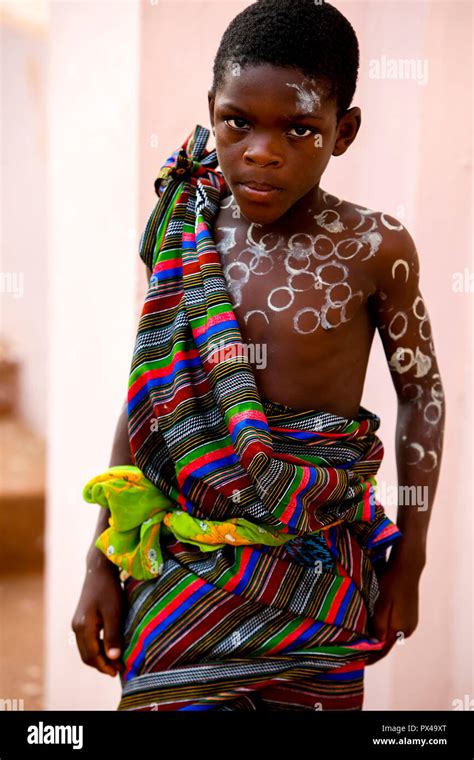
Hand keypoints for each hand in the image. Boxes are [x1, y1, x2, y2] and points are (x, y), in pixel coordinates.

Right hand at [71, 556, 126, 677]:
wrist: (99, 570)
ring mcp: (77, 623)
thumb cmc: (109, 589)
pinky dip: (97, 648)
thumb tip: (113, 658)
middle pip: (87, 655)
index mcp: (83, 627)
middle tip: (118, 670)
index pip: (92, 656)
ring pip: (86, 649)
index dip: (105, 666)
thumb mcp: (114, 612)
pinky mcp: (81, 620)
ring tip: (116, 661)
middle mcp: (76, 627)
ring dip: (100, 658)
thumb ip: (112, 635)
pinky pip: (87, 641)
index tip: (118, 672)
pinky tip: (109, 648)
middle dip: (102, 665)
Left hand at [365, 559, 419, 665]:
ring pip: (391, 635)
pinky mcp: (411, 616)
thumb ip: (378, 626)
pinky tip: (376, 624)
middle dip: (373, 648)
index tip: (357, 660)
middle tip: (356, 648)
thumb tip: (375, 645)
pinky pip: (396, 627)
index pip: (383, 650)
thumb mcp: (380, 604)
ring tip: (363, 637)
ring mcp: (411, 623)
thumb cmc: (391, 583)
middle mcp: (407, 630)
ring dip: (379, 637)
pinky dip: (385, 629)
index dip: (370, 657)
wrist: (408, 568)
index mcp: (399, 629)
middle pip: (387, 644)